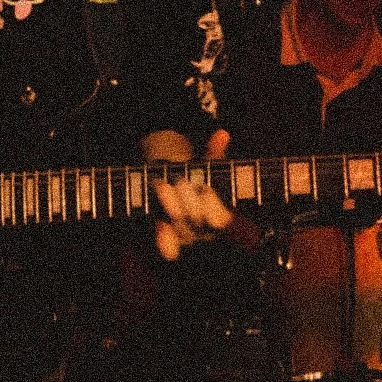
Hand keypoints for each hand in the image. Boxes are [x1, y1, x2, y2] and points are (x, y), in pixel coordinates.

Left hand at [145, 128, 232, 260]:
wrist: (174, 194)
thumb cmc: (195, 178)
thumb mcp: (206, 166)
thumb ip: (214, 153)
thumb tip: (222, 134)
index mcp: (220, 216)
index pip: (221, 218)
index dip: (212, 204)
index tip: (205, 188)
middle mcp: (205, 232)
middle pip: (198, 221)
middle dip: (189, 200)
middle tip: (179, 181)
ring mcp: (186, 239)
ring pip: (181, 229)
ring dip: (171, 207)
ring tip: (162, 186)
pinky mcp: (168, 242)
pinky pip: (168, 247)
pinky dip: (163, 237)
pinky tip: (159, 224)